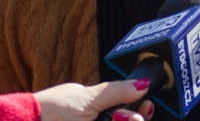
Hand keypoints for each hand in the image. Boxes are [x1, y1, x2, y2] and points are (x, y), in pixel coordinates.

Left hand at [34, 80, 153, 120]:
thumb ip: (116, 91)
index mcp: (96, 109)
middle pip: (127, 120)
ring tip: (116, 119)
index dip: (139, 111)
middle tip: (123, 117)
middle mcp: (97, 120)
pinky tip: (115, 120)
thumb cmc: (53, 111)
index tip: (147, 106)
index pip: (127, 111)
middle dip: (134, 119)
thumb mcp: (88, 98)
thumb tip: (143, 82)